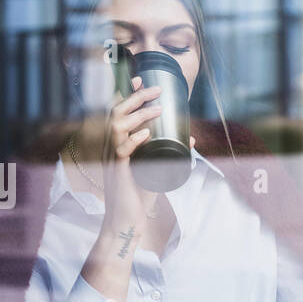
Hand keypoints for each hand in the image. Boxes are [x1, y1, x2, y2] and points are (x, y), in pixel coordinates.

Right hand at [96, 76, 163, 232]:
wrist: (127, 221)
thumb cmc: (139, 197)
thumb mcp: (157, 170)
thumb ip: (170, 154)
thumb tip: (192, 140)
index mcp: (116, 145)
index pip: (116, 113)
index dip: (126, 94)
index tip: (140, 80)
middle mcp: (110, 148)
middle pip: (115, 113)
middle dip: (135, 97)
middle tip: (156, 88)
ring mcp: (111, 159)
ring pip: (117, 127)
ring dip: (138, 115)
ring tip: (157, 108)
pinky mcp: (117, 172)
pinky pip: (121, 151)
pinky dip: (134, 139)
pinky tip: (146, 133)